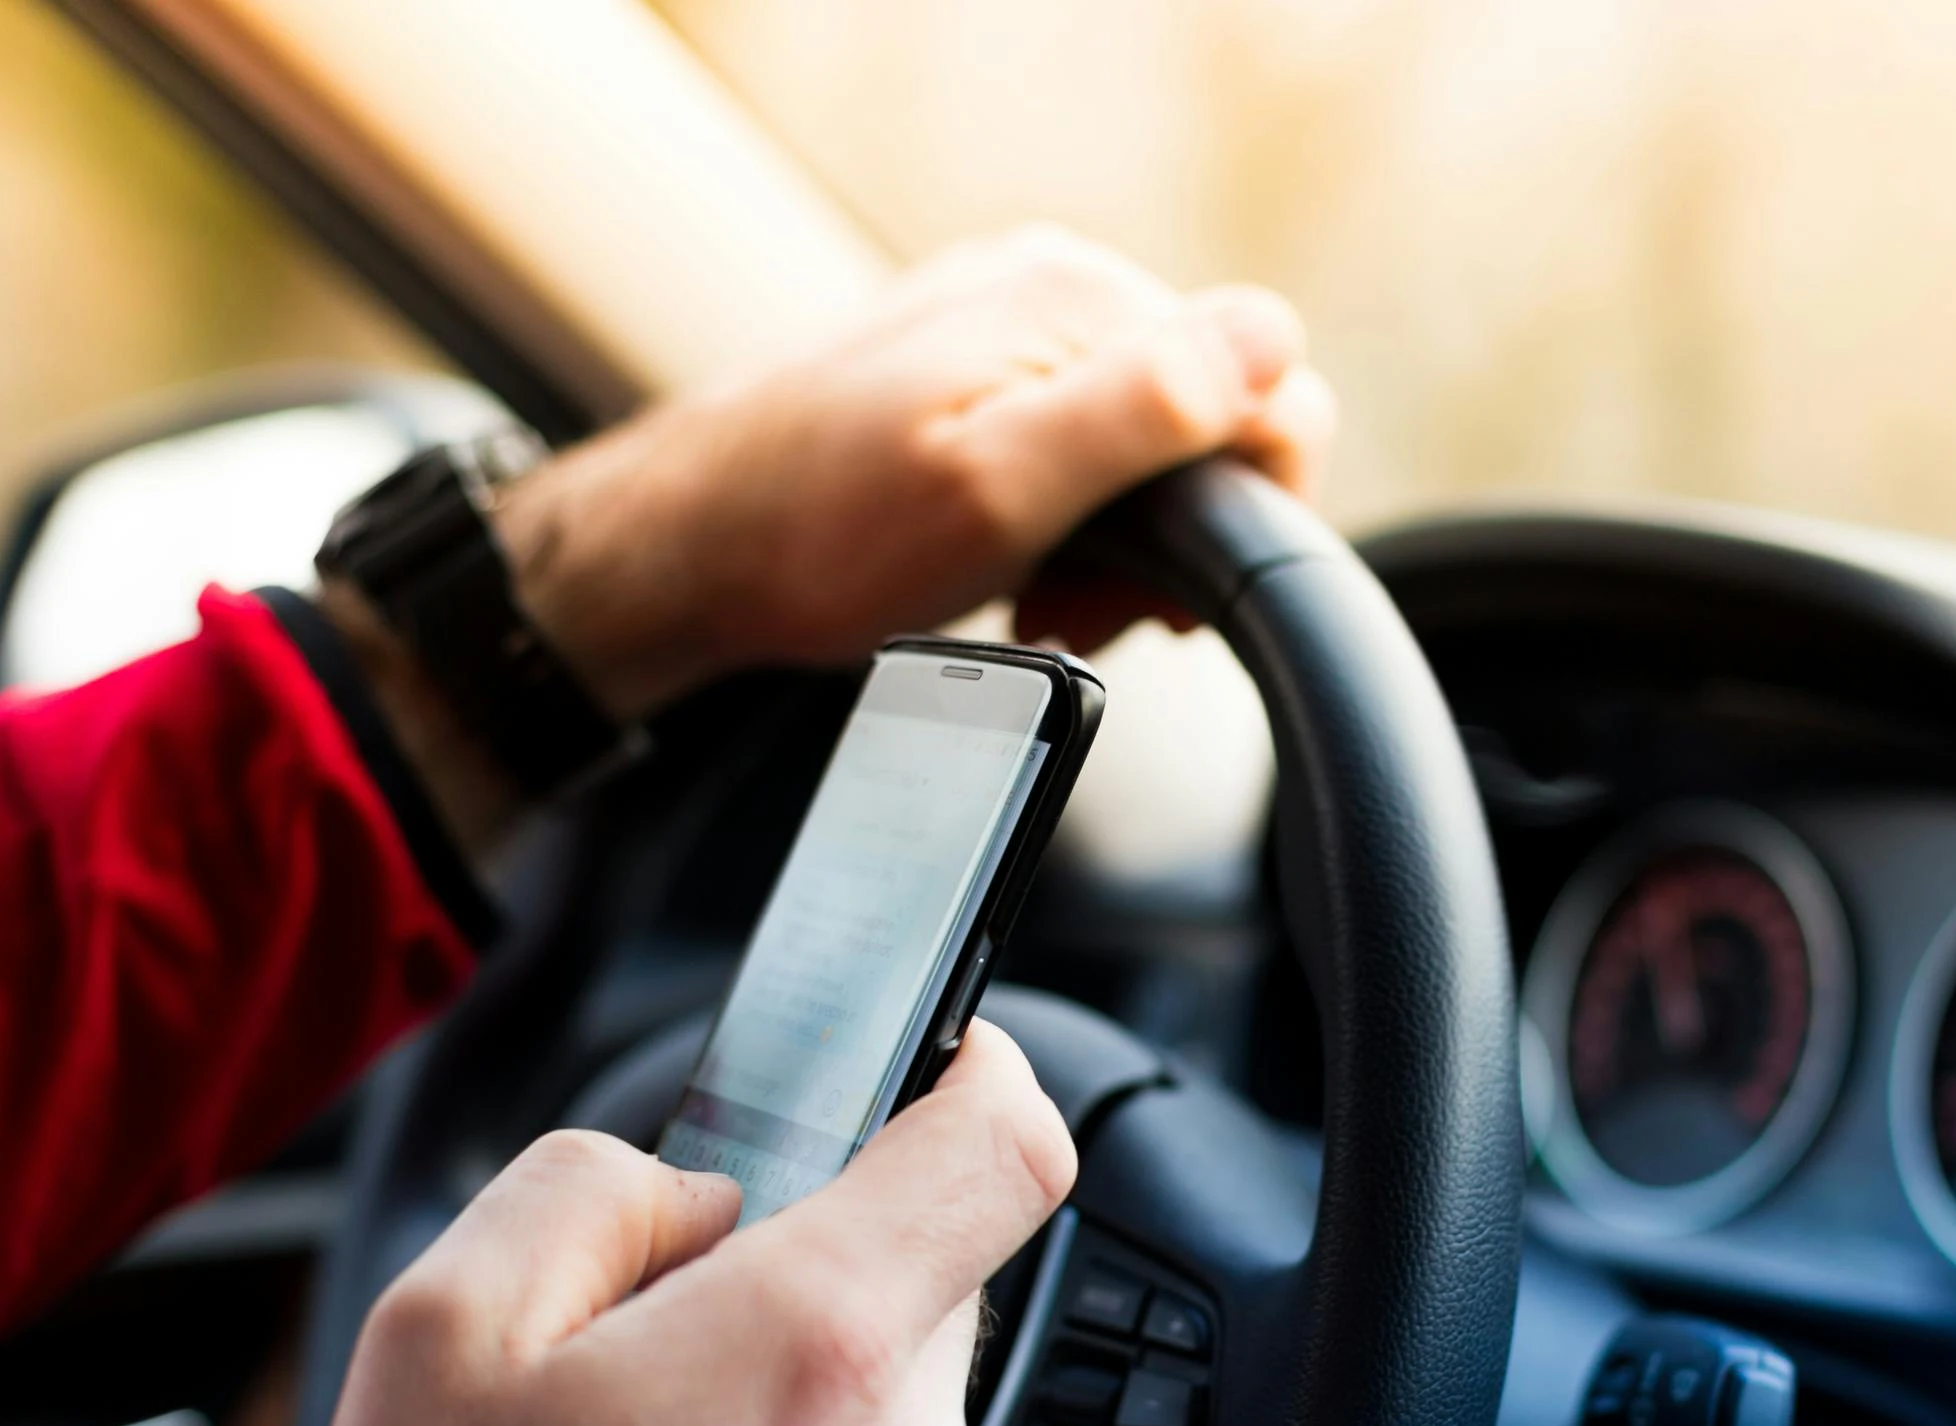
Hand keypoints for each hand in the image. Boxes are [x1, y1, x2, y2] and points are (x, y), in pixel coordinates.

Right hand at [247, 1021, 1072, 1425]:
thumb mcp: (443, 1327)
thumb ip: (593, 1190)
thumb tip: (694, 1188)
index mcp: (814, 1343)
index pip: (1007, 1151)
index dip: (988, 1074)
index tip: (951, 1055)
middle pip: (933, 1280)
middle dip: (822, 1259)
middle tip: (671, 1309)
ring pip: (889, 1408)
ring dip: (794, 1394)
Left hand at [500, 224, 1337, 718]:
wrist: (683, 546)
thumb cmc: (821, 537)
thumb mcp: (998, 490)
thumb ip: (1142, 412)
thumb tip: (1270, 338)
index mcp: (1079, 303)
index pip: (1272, 387)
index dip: (1246, 511)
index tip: (1162, 597)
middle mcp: (1055, 285)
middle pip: (1213, 415)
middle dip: (1173, 536)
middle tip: (1081, 611)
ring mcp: (1012, 317)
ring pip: (1151, 437)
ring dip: (1122, 538)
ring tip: (1042, 597)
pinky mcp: (977, 359)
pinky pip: (1084, 436)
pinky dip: (1073, 515)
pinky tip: (1015, 563)